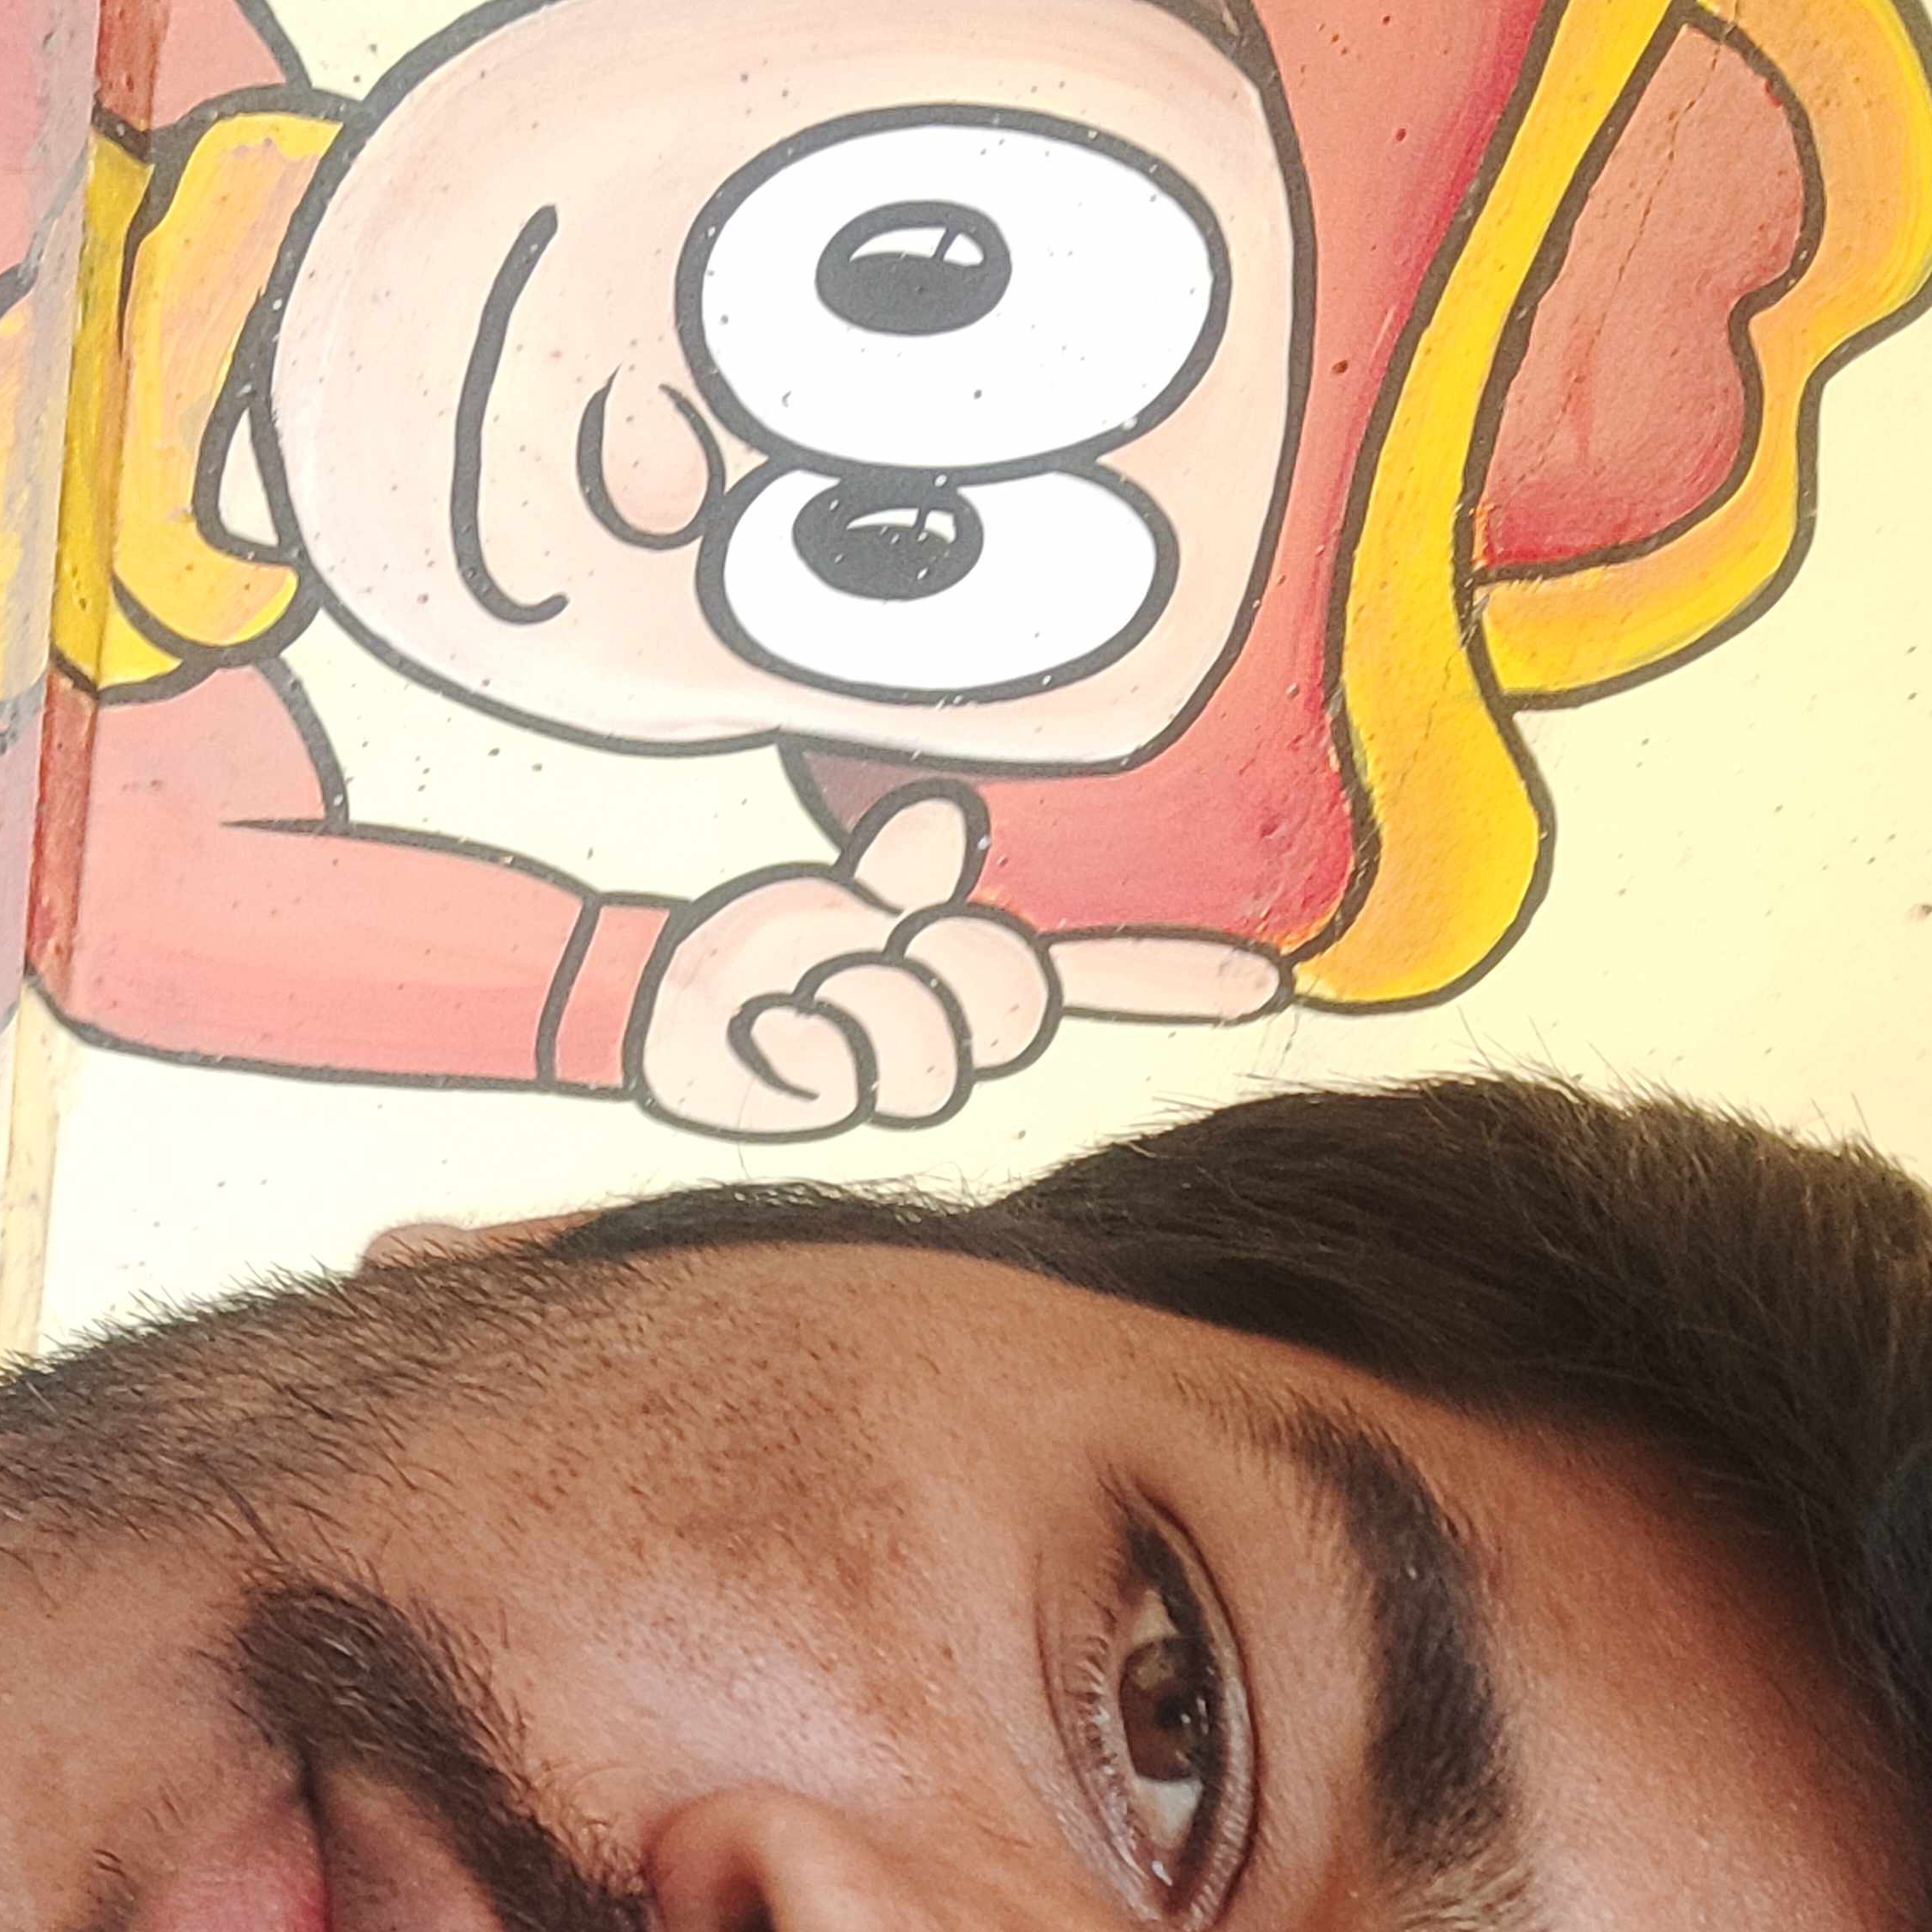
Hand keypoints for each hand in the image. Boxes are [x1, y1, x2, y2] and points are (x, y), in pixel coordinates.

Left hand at [627, 788, 1287, 1139]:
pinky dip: (792, 1035)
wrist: (669, 1019)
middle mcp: (955, 1030)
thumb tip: (943, 825)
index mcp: (974, 975)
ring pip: (928, 1043)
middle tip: (868, 950)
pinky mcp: (833, 1106)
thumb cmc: (762, 958)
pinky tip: (765, 1033)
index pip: (1101, 976)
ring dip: (852, 997)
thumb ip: (904, 866)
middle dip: (939, 963)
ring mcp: (898, 1070)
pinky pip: (841, 1071)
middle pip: (1013, 1000)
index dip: (1181, 978)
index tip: (1263, 978)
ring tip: (800, 997)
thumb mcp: (843, 897)